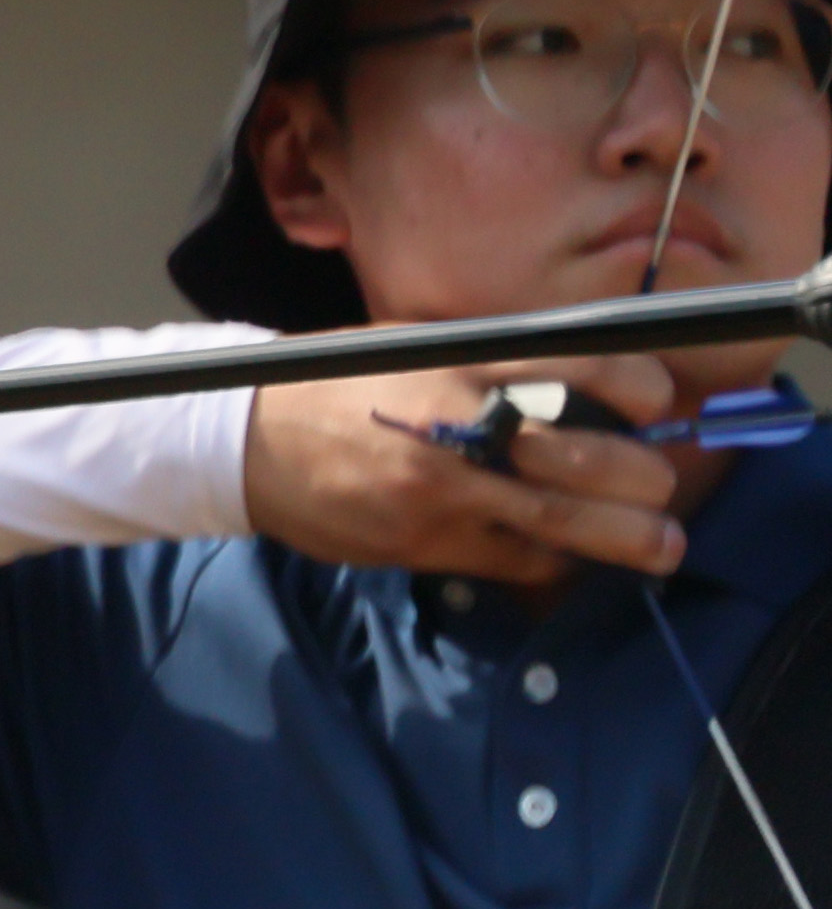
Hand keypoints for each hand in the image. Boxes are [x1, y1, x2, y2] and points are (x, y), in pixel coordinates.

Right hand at [241, 355, 692, 586]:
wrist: (246, 441)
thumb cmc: (340, 385)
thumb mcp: (419, 349)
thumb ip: (495, 363)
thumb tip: (583, 386)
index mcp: (461, 363)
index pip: (582, 366)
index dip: (639, 386)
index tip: (661, 401)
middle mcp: (457, 426)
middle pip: (584, 457)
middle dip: (643, 479)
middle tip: (662, 487)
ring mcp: (439, 490)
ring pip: (557, 521)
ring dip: (623, 538)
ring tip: (661, 548)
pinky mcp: (421, 542)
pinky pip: (510, 558)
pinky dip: (549, 559)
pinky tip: (564, 554)